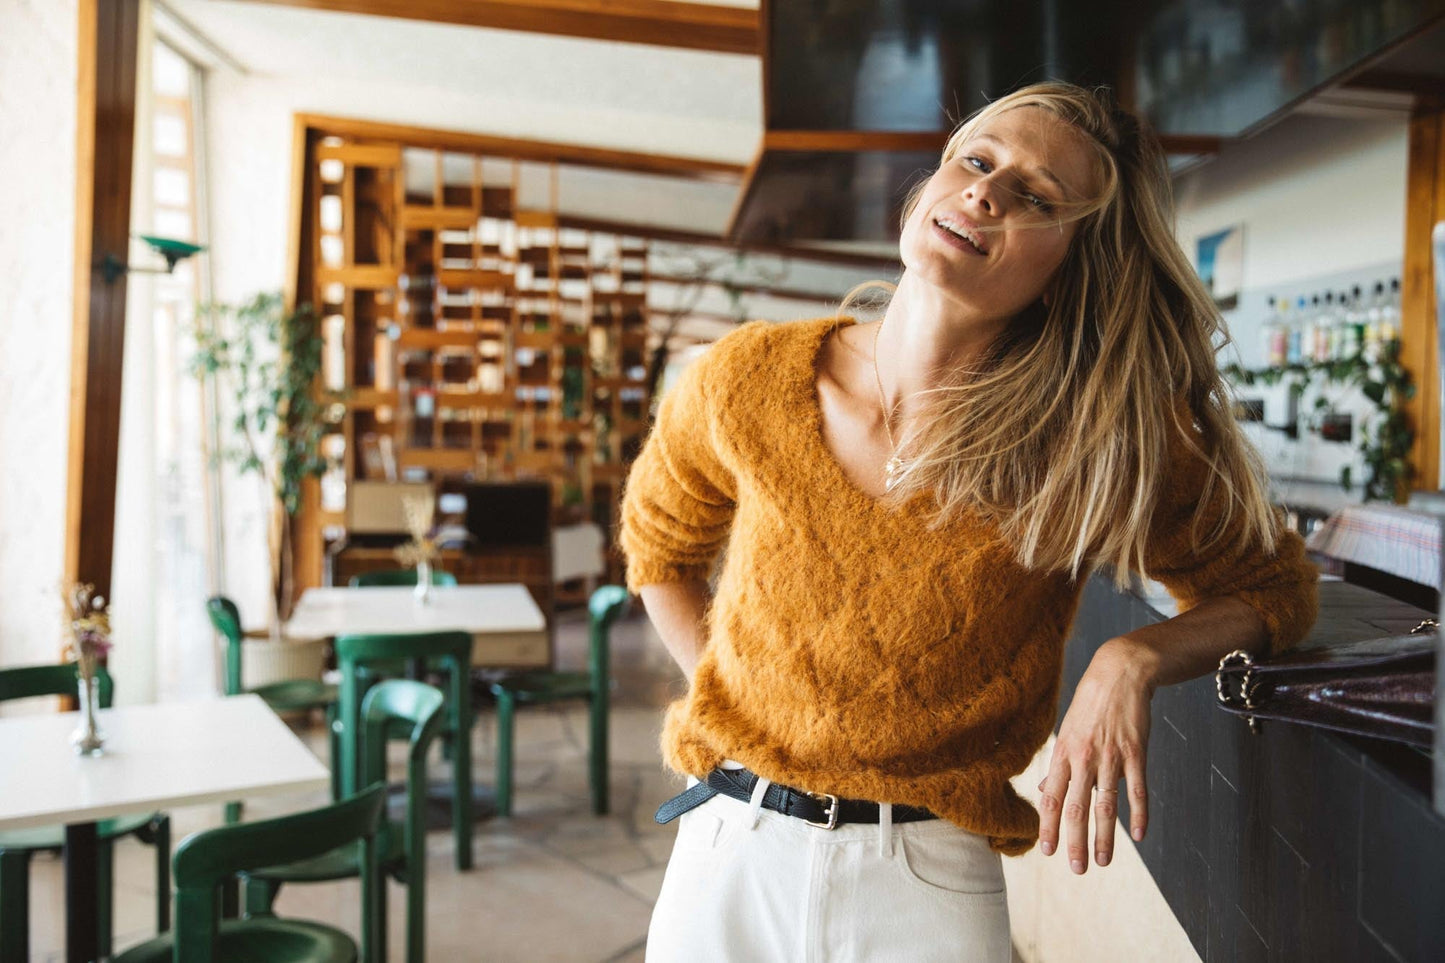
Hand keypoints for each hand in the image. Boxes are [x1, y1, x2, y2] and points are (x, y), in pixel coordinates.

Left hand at [1036, 639, 1155, 872]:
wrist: (1120, 673)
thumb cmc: (1090, 704)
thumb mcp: (1067, 730)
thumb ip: (1060, 763)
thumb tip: (1048, 787)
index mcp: (1063, 753)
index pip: (1051, 796)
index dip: (1048, 825)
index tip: (1047, 851)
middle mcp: (1083, 757)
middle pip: (1076, 807)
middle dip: (1075, 841)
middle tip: (1076, 869)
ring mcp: (1110, 756)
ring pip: (1106, 805)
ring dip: (1105, 837)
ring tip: (1102, 861)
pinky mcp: (1136, 753)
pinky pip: (1137, 790)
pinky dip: (1139, 815)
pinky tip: (1140, 835)